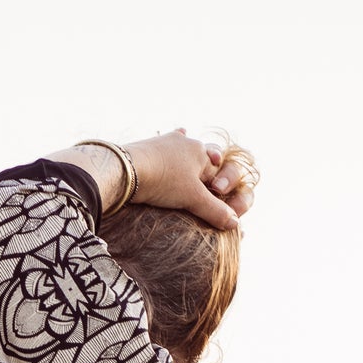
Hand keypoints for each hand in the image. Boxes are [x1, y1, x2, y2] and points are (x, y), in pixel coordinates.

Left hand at [127, 127, 252, 229]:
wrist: (127, 168)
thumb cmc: (163, 182)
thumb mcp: (193, 199)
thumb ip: (215, 211)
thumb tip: (235, 223)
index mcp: (201, 152)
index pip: (219, 172)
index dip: (223, 189)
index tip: (218, 198)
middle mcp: (188, 142)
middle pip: (205, 157)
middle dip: (210, 169)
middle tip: (212, 181)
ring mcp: (168, 141)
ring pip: (186, 147)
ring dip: (191, 156)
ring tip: (192, 164)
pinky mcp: (149, 145)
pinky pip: (166, 141)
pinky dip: (173, 143)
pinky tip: (174, 139)